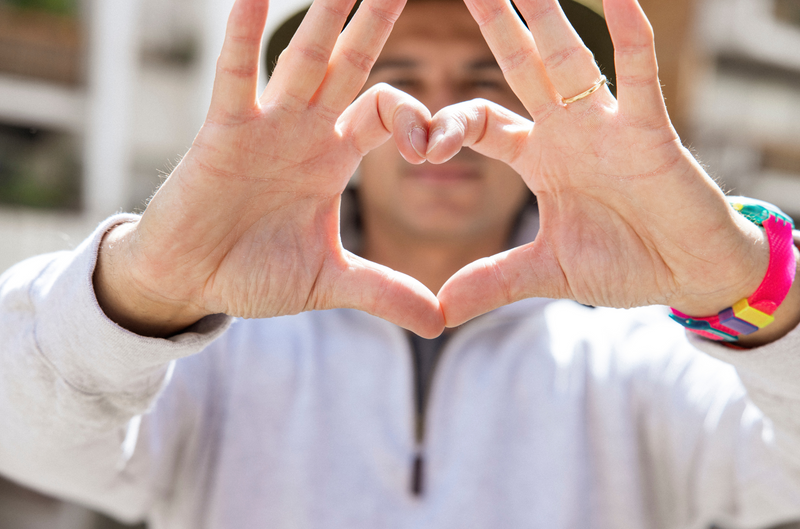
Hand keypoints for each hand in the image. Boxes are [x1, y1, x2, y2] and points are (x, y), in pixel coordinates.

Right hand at [94, 0, 444, 337]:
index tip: (433, 147)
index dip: (417, 119)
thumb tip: (441, 324)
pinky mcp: (222, 131)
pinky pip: (235, 74)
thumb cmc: (255, 275)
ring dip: (325, 13)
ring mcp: (265, 124)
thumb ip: (385, 293)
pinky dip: (241, 34)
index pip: (387, 114)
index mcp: (334, 158)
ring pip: (301, 56)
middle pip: (351, 63)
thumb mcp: (330, 283)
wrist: (192, 283)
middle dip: (378, 19)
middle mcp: (306, 130)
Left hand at [433, 0, 774, 327]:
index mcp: (539, 158)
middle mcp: (567, 130)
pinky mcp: (649, 130)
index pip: (482, 122)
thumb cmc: (624, 262)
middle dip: (494, 24)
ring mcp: (606, 125)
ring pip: (569, 58)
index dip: (447, 126)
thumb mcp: (546, 272)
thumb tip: (441, 312)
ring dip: (546, 15)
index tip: (420, 147)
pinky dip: (629, 33)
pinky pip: (638, 72)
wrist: (687, 275)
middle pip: (520, 66)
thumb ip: (494, 281)